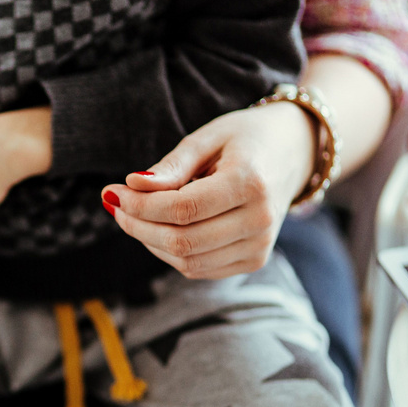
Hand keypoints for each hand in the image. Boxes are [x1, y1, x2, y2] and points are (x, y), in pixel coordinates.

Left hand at [101, 101, 316, 278]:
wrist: (295, 153)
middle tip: (115, 204)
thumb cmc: (246, 139)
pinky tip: (160, 228)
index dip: (140, 206)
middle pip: (181, 241)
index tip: (112, 191)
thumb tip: (133, 186)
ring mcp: (259, 246)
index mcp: (251, 184)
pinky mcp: (254, 261)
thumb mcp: (208, 137)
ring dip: (150, 241)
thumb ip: (171, 166)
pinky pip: (198, 268)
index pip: (182, 209)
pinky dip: (170, 252)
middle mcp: (259, 221)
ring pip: (186, 261)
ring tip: (134, 215)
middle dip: (138, 226)